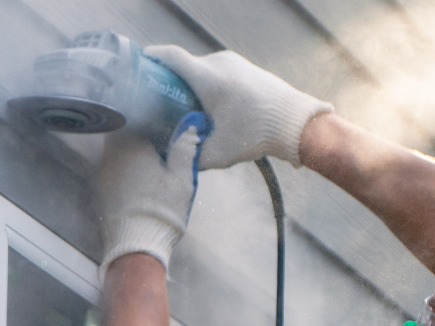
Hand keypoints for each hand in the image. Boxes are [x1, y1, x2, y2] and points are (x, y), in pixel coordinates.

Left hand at [96, 113, 209, 274]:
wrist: (136, 247)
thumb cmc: (162, 211)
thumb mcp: (183, 179)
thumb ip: (185, 148)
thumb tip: (191, 126)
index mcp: (133, 146)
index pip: (135, 118)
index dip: (148, 118)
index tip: (161, 122)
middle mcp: (112, 155)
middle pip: (122, 134)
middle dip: (138, 136)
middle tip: (158, 143)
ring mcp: (103, 174)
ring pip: (115, 153)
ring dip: (130, 154)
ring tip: (150, 164)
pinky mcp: (100, 191)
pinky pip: (112, 171)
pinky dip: (123, 171)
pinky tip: (138, 182)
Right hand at [143, 45, 332, 168]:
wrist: (296, 123)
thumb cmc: (257, 136)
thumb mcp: (218, 153)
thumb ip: (191, 156)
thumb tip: (173, 159)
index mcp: (208, 78)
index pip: (170, 57)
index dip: (150, 59)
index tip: (138, 66)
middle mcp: (219, 63)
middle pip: (183, 65)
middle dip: (169, 81)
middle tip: (160, 99)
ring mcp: (234, 62)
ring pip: (201, 68)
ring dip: (191, 84)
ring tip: (187, 106)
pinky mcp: (245, 67)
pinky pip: (217, 71)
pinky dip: (208, 83)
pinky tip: (210, 104)